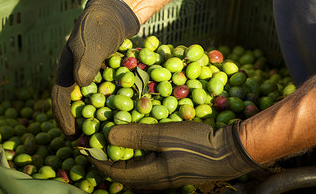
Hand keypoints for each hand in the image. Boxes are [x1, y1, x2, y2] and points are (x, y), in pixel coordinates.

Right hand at [51, 0, 139, 135]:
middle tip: (85, 141)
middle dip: (77, 122)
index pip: (60, 97)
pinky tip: (120, 115)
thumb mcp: (91, 40)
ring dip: (93, 117)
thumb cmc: (100, 24)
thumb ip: (86, 60)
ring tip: (102, 133)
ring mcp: (92, 74)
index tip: (71, 135)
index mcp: (66, 68)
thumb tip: (80, 85)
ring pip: (89, 100)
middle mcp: (77, 74)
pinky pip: (105, 93)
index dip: (63, 117)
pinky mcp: (106, 74)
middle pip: (73, 103)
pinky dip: (109, 106)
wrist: (115, 12)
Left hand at [89, 121, 262, 189]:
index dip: (98, 159)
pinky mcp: (174, 172)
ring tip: (115, 144)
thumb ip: (135, 135)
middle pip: (123, 175)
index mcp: (149, 175)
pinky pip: (147, 169)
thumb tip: (107, 134)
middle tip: (97, 145)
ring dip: (122, 159)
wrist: (229, 153)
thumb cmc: (196, 144)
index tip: (86, 146)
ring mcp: (166, 179)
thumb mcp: (164, 135)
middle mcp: (155, 181)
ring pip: (135, 173)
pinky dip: (137, 158)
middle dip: (107, 161)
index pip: (114, 172)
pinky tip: (140, 146)